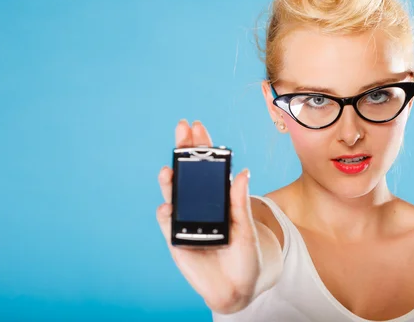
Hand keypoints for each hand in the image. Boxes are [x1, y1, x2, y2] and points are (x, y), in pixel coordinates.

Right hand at [156, 120, 261, 313]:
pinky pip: (167, 222)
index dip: (201, 146)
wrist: (236, 288)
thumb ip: (240, 203)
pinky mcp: (176, 238)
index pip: (207, 166)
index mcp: (218, 197)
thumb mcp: (247, 229)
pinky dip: (166, 213)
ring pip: (173, 193)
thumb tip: (243, 172)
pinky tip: (168, 207)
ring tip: (169, 170)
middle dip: (182, 150)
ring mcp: (185, 219)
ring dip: (169, 180)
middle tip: (180, 130)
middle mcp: (199, 204)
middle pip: (187, 173)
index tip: (196, 126)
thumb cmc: (245, 256)